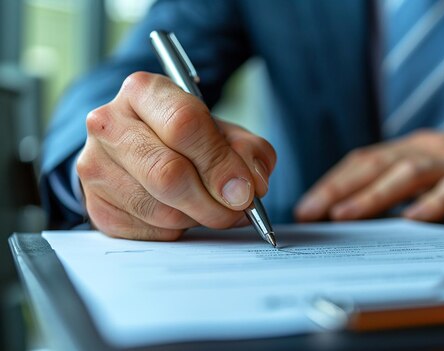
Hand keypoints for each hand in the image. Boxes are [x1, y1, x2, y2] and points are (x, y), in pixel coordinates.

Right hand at [77, 72, 275, 239]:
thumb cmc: (185, 139)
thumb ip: (247, 151)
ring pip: (161, 209)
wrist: (139, 151)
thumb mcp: (223, 131)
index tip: (245, 190)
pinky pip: (149, 231)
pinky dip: (178, 230)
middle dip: (213, 202)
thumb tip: (252, 185)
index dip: (220, 163)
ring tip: (210, 207)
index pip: (183, 123)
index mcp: (143, 91)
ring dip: (198, 218)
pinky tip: (183, 213)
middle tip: (236, 209)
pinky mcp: (95, 205)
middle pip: (168, 173)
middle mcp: (109, 123)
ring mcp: (96, 166)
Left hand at [295, 127, 443, 221]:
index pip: (365, 160)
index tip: (306, 205)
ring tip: (345, 214)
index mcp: (415, 148)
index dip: (333, 181)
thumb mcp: (438, 170)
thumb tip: (361, 210)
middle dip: (339, 188)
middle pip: (377, 164)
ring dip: (373, 194)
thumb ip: (406, 184)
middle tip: (309, 210)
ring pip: (409, 173)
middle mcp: (431, 149)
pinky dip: (433, 203)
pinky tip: (412, 219)